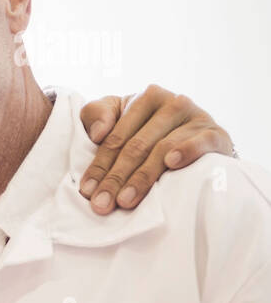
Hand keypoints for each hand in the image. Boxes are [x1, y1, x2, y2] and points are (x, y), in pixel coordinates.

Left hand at [78, 84, 234, 213]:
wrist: (199, 136)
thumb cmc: (148, 127)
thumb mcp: (117, 114)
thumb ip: (97, 114)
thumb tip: (97, 133)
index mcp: (146, 98)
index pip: (116, 137)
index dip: (99, 165)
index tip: (87, 191)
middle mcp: (172, 103)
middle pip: (136, 146)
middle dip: (116, 178)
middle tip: (102, 204)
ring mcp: (196, 117)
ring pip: (162, 149)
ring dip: (142, 177)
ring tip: (126, 200)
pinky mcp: (216, 134)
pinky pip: (201, 142)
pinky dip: (186, 151)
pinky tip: (171, 163)